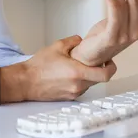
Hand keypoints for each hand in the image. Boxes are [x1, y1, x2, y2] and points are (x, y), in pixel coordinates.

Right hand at [0, 35, 116, 102]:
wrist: (25, 82)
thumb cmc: (38, 67)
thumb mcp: (56, 47)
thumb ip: (72, 41)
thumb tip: (80, 40)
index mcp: (77, 72)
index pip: (105, 74)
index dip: (112, 68)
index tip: (110, 61)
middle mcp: (78, 85)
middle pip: (99, 79)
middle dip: (100, 70)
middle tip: (97, 61)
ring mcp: (73, 93)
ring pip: (90, 84)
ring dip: (89, 76)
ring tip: (78, 66)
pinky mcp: (68, 97)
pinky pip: (80, 89)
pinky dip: (80, 81)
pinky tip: (70, 74)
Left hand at [71, 0, 137, 66]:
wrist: (89, 56)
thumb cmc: (102, 37)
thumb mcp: (117, 19)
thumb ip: (124, 6)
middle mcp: (136, 32)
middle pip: (136, 1)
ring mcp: (124, 37)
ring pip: (126, 6)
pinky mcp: (111, 39)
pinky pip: (114, 18)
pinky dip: (113, 4)